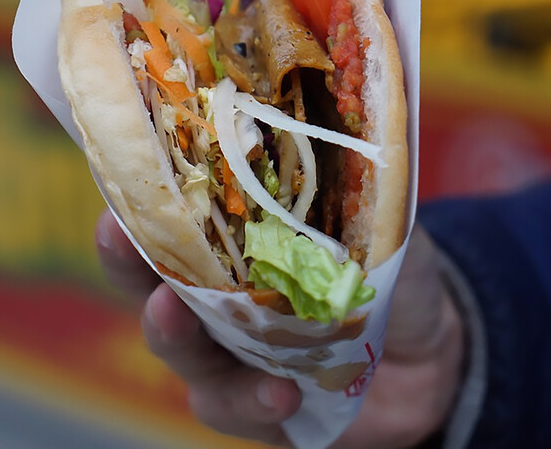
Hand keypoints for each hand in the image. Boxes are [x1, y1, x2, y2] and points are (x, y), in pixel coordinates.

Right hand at [95, 209, 464, 447]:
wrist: (432, 355)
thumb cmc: (387, 276)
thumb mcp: (377, 226)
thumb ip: (352, 194)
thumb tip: (343, 138)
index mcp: (232, 249)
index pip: (168, 224)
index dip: (135, 207)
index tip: (117, 185)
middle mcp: (217, 303)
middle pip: (150, 284)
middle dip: (129, 265)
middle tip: (119, 238)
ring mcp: (232, 360)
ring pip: (182, 353)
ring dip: (173, 334)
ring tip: (173, 313)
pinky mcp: (257, 411)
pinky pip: (236, 409)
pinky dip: (251, 401)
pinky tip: (281, 393)